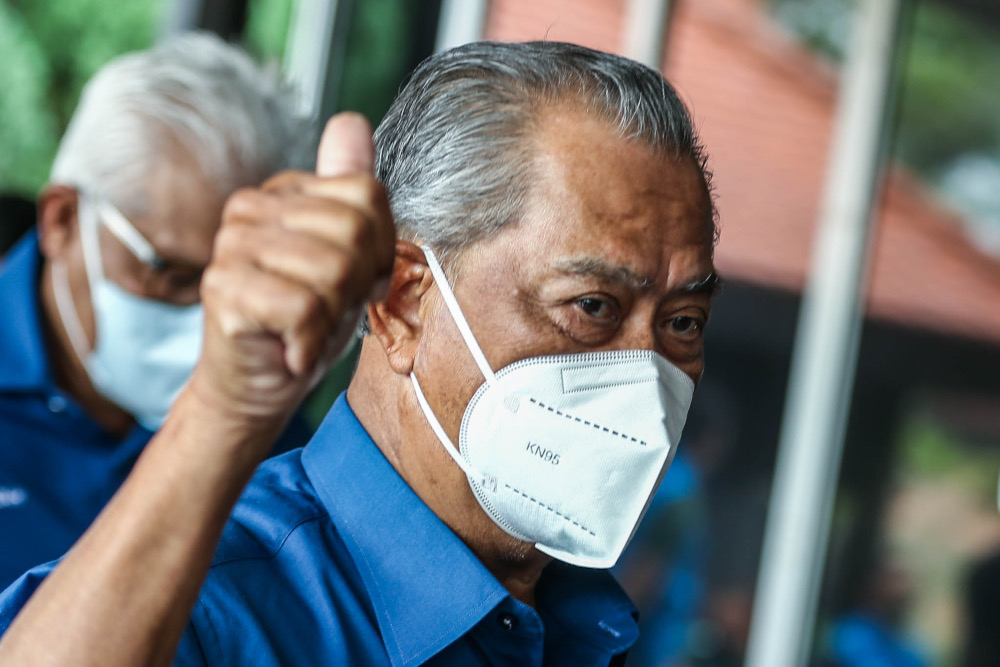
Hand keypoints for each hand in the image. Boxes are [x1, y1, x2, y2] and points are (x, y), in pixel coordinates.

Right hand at [187, 112, 394, 424]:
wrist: (257, 386)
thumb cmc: (303, 323)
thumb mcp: (345, 257)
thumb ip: (351, 195)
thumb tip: (352, 123)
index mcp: (283, 192)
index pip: (367, 193)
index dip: (381, 248)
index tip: (358, 281)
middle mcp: (250, 210)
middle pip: (354, 232)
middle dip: (358, 285)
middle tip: (330, 310)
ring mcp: (231, 247)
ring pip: (332, 271)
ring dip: (334, 317)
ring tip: (309, 329)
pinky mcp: (223, 289)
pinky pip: (305, 307)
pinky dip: (312, 341)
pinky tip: (294, 348)